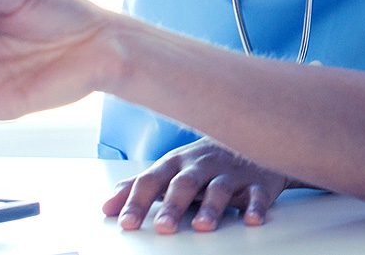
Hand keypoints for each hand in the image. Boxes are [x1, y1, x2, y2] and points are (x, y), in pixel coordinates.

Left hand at [102, 138, 289, 233]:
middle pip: (185, 183)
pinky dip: (256, 205)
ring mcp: (231, 172)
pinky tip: (252, 219)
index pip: (152, 180)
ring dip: (212, 206)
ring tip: (203, 225)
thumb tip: (106, 207)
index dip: (137, 201)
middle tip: (163, 227)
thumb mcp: (172, 167)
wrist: (255, 137)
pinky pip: (258, 193)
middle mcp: (202, 165)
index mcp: (177, 163)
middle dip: (173, 205)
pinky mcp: (258, 181)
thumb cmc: (206, 160)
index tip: (125, 223)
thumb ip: (141, 186)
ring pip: (220, 188)